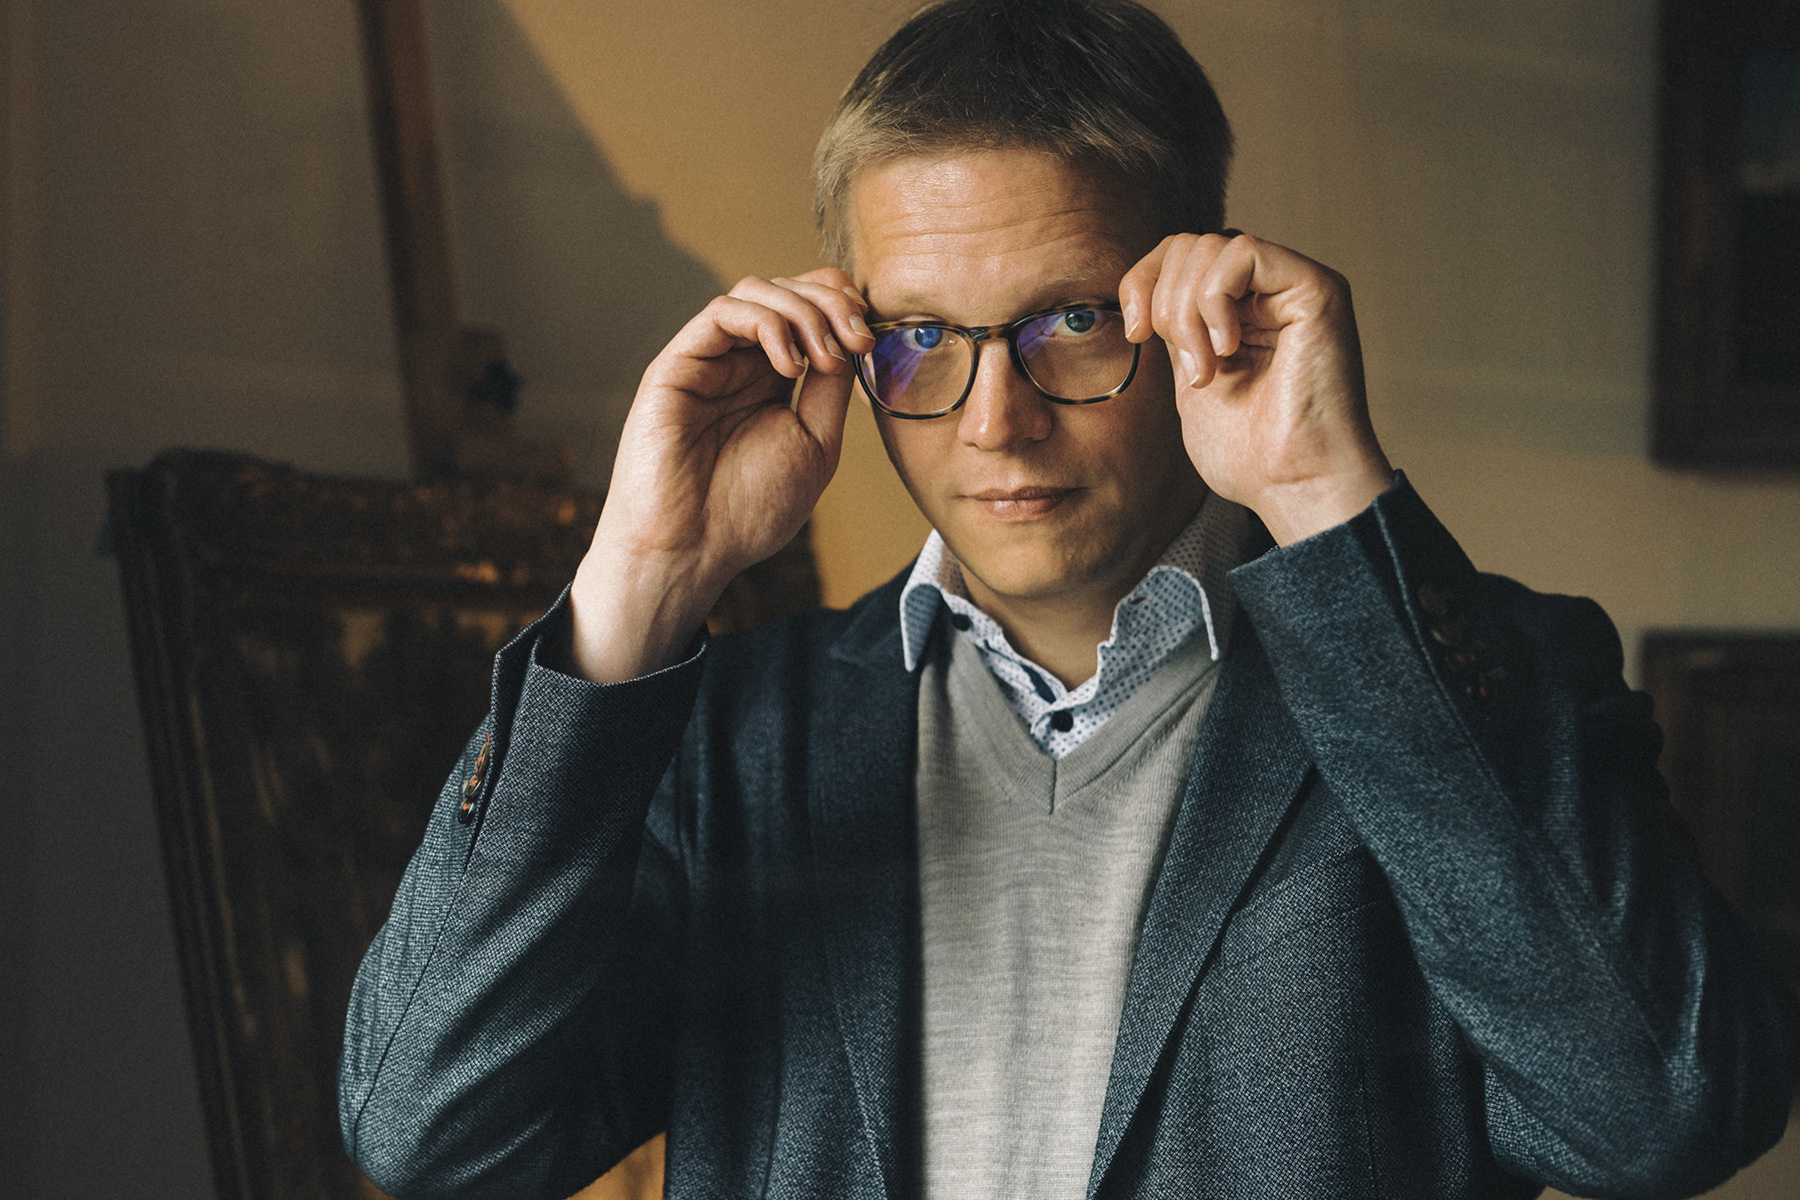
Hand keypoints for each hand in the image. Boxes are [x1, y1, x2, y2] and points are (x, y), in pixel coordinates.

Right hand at [565, 269, 873, 682]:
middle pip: (789, 290)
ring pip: (757, 291)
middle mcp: (740, 362)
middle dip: (833, 303)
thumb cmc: (749, 511)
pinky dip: (767, 324)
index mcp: (773, 380)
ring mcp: (709, 360)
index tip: (871, 341)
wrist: (692, 549)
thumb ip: (831, 389)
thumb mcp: (815, 444)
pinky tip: (789, 367)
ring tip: (822, 360)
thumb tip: (852, 337)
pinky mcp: (678, 363)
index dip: (845, 308)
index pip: (810, 311)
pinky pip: (723, 311)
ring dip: (804, 312)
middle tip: (858, 339)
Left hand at [1119, 233, 1391, 545]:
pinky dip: (1215, 301)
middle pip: (1188, 245)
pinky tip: (1229, 348)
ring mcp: (1294, 285)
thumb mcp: (1190, 376)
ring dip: (1188, 313)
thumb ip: (1176, 327)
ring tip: (1209, 369)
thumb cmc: (1250, 453)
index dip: (1143, 283)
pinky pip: (1242, 253)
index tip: (1136, 335)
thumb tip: (1145, 289)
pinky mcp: (1316, 287)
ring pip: (1210, 245)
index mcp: (1240, 310)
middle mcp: (1270, 290)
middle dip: (1166, 305)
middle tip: (1190, 368)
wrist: (1292, 484)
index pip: (1178, 254)